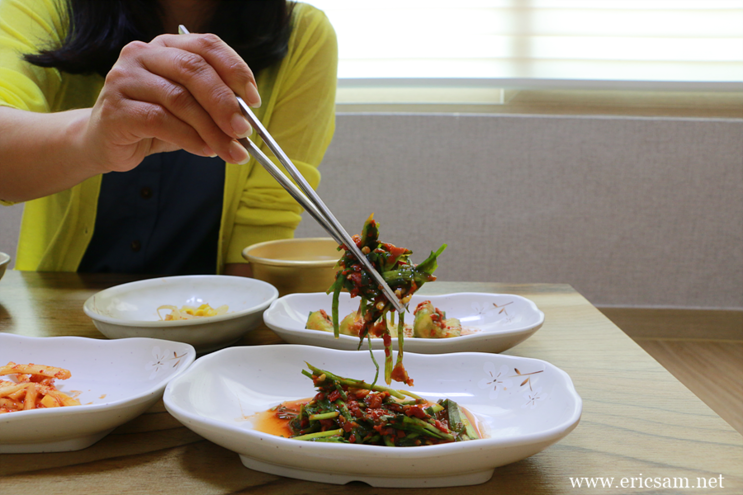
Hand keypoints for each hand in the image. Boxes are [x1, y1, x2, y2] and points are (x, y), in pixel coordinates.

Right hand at [84, 32, 259, 173]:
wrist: (105, 142)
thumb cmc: (152, 123)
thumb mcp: (189, 109)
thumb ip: (213, 106)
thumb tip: (247, 120)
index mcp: (166, 46)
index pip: (207, 46)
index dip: (235, 70)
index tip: (254, 99)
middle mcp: (143, 54)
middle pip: (194, 70)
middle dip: (225, 103)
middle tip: (244, 131)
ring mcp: (124, 79)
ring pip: (179, 99)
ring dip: (212, 129)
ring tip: (231, 150)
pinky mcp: (115, 108)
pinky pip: (160, 121)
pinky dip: (189, 138)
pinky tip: (205, 151)